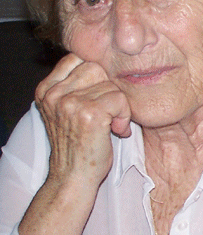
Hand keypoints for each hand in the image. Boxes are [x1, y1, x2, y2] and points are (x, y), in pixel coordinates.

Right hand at [35, 54, 132, 188]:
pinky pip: (120, 100)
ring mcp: (69, 103)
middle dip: (110, 89)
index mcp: (46, 89)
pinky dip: (125, 116)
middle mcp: (54, 94)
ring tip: (111, 124)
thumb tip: (107, 62)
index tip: (101, 96)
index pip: (78, 58)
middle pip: (98, 68)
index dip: (97, 75)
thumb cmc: (80, 144)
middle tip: (109, 113)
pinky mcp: (89, 113)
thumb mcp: (68, 111)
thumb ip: (77, 86)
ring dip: (120, 106)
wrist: (74, 176)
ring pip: (112, 84)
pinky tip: (116, 131)